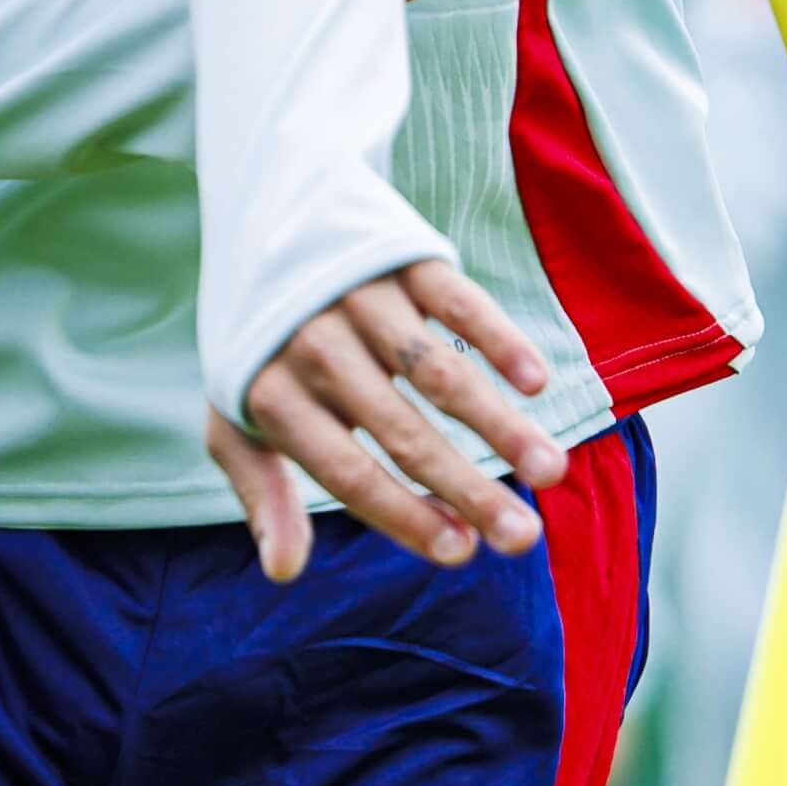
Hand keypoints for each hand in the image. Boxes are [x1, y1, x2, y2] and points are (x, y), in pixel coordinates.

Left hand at [209, 259, 562, 584]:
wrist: (265, 213)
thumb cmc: (260, 342)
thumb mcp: (235, 416)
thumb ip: (262, 492)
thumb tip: (283, 572)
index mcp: (275, 396)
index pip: (348, 472)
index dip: (405, 515)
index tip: (462, 553)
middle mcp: (317, 347)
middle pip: (403, 432)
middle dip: (468, 489)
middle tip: (525, 538)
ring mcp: (363, 298)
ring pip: (440, 372)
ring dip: (499, 424)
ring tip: (551, 472)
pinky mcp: (403, 257)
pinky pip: (458, 302)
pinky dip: (499, 340)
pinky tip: (536, 383)